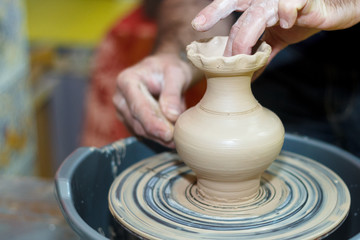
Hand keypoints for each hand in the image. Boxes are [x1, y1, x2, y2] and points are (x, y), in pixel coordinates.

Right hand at [113, 54, 193, 147]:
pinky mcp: (129, 121)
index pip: (138, 107)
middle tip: (177, 141)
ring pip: (140, 131)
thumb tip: (171, 116)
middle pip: (137, 122)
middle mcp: (120, 97)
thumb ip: (173, 93)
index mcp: (127, 80)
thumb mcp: (176, 73)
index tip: (168, 134)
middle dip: (158, 133)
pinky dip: (158, 137)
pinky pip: (144, 133)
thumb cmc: (169, 68)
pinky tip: (173, 137)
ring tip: (178, 138)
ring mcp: (123, 111)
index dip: (153, 123)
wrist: (165, 70)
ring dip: (159, 137)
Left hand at [192, 0, 359, 59]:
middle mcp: (264, 0)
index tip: (198, 26)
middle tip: (227, 60)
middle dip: (233, 40)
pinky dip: (284, 12)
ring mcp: (280, 0)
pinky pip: (289, 4)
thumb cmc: (300, 22)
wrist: (330, 13)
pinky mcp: (301, 0)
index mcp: (255, 6)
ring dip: (249, 37)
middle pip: (241, 17)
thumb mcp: (275, 41)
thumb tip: (247, 77)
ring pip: (258, 14)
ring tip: (245, 56)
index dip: (213, 13)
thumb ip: (261, 55)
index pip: (230, 5)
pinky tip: (282, 22)